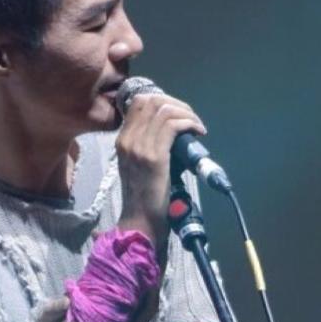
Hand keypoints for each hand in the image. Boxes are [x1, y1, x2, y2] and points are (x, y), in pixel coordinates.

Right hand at [115, 93, 205, 246]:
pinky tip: (197, 132)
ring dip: (186, 114)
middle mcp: (128, 140)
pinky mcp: (154, 157)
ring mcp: (139, 147)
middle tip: (191, 117)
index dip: (162, 100)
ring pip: (165, 111)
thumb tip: (173, 128)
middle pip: (152, 101)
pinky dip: (189, 123)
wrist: (140, 221)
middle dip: (177, 104)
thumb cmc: (145, 197)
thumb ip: (148, 144)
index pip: (138, 102)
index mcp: (122, 140)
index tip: (178, 112)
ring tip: (197, 126)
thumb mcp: (139, 164)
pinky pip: (173, 126)